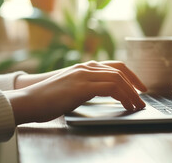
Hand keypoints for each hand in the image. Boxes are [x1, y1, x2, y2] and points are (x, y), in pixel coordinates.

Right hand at [5, 61, 146, 124]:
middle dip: (135, 85)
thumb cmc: (49, 99)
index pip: (116, 66)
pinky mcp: (81, 86)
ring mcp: (84, 75)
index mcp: (85, 67)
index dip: (131, 76)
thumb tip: (104, 93)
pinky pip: (110, 88)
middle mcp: (86, 67)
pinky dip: (122, 96)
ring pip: (117, 79)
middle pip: (120, 71)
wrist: (29, 100)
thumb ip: (87, 87)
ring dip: (131, 93)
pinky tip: (125, 105)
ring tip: (137, 106)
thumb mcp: (72, 89)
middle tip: (142, 99)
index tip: (140, 87)